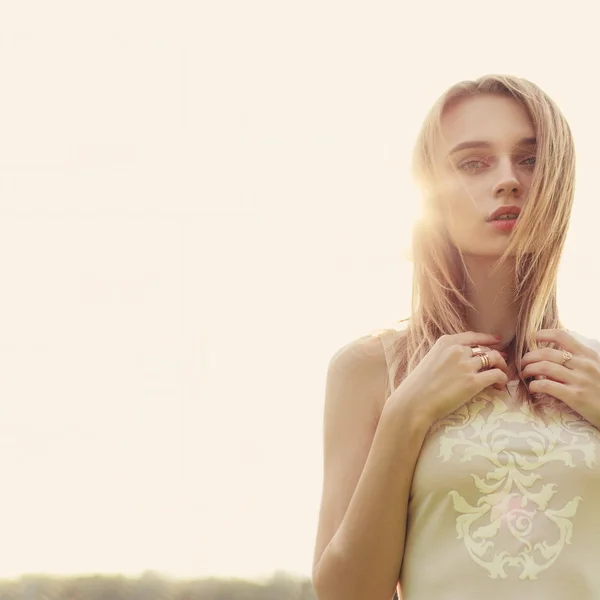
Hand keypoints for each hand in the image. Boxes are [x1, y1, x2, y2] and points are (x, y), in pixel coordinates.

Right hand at [395, 331, 509, 425]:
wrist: (414, 402)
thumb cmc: (417, 385)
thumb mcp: (430, 360)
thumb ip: (445, 355)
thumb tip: (461, 360)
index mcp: (446, 342)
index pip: (473, 336)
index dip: (487, 338)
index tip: (496, 341)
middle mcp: (457, 350)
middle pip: (485, 349)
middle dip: (496, 356)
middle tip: (500, 364)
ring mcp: (466, 365)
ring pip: (495, 359)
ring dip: (501, 367)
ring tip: (501, 376)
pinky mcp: (473, 382)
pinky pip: (496, 374)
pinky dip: (502, 379)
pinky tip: (500, 386)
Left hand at [521, 329, 599, 427]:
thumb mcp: (595, 368)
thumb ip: (578, 360)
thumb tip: (551, 354)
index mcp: (588, 355)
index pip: (561, 336)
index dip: (542, 334)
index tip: (532, 339)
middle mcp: (584, 364)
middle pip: (546, 352)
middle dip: (529, 357)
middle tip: (522, 363)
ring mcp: (580, 380)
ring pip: (543, 367)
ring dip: (528, 369)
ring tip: (524, 374)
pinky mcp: (575, 396)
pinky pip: (546, 385)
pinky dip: (534, 385)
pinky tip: (532, 388)